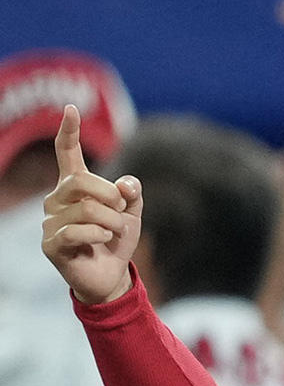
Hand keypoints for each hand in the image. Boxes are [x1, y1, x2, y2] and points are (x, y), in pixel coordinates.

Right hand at [38, 108, 140, 304]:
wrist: (111, 276)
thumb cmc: (116, 240)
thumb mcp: (131, 213)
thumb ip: (130, 193)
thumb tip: (126, 183)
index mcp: (75, 187)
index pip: (67, 154)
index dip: (69, 132)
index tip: (71, 109)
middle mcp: (57, 199)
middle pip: (81, 182)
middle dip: (110, 196)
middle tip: (121, 212)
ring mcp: (50, 221)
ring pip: (87, 210)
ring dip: (112, 222)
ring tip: (112, 233)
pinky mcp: (50, 244)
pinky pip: (78, 232)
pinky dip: (99, 236)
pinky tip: (102, 242)